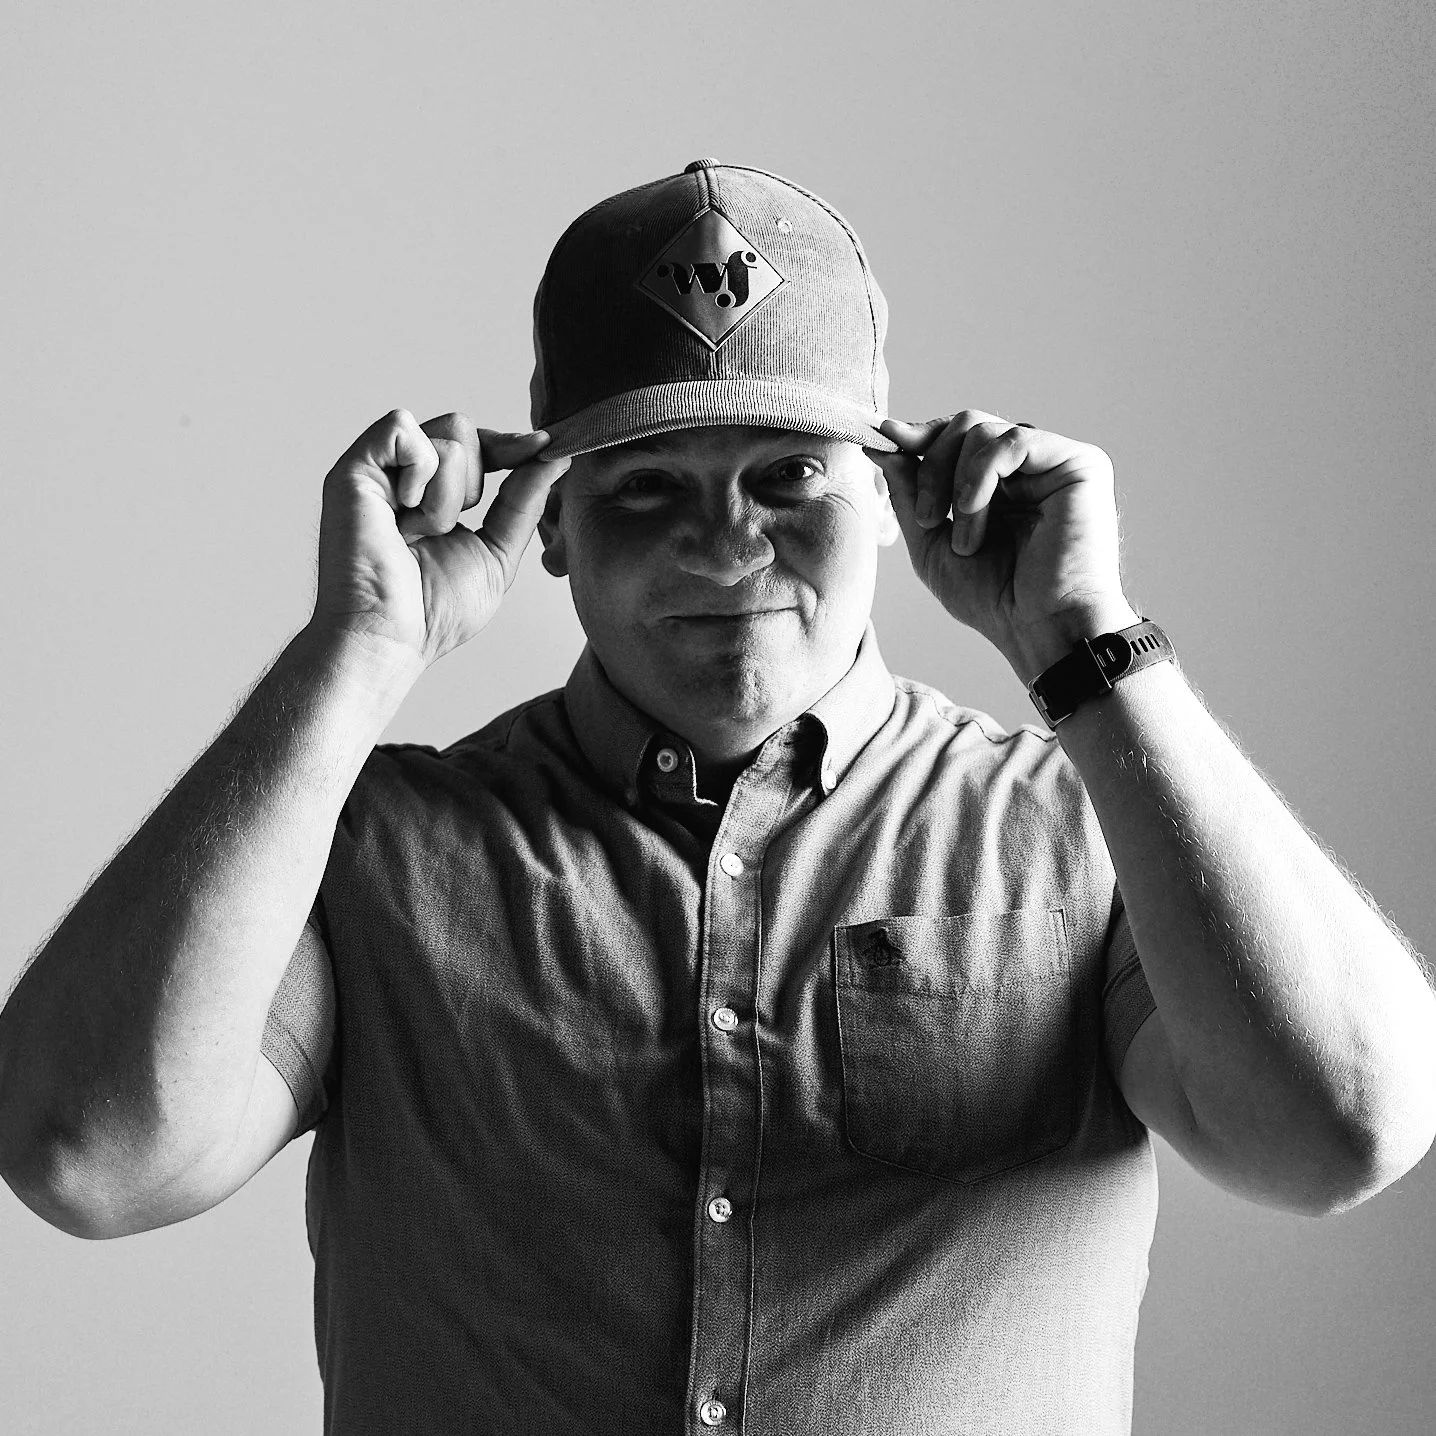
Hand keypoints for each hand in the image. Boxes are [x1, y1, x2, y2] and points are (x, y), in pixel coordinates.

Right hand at [311, 409, 569, 667]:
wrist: (393, 637)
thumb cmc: (435, 612)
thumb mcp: (498, 551)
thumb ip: (523, 502)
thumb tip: (553, 457)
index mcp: (431, 494)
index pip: (477, 444)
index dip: (510, 446)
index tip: (543, 447)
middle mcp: (402, 476)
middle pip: (463, 429)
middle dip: (475, 481)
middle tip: (445, 529)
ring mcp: (376, 470)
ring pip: (446, 435)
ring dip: (449, 494)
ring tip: (419, 533)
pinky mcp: (354, 468)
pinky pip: (403, 428)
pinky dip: (419, 471)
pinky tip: (405, 510)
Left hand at [868, 410, 1136, 678]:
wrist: (1040, 629)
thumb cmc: (994, 598)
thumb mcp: (931, 544)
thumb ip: (909, 492)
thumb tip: (883, 441)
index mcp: (1000, 481)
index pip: (957, 435)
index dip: (919, 436)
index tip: (884, 439)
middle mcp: (1030, 466)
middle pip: (965, 424)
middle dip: (931, 467)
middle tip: (926, 520)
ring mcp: (1055, 461)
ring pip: (982, 429)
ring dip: (956, 487)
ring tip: (964, 541)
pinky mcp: (1080, 463)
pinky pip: (1012, 441)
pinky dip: (980, 478)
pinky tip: (975, 516)